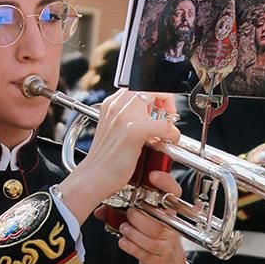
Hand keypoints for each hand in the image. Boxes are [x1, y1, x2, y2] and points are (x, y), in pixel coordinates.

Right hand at [59, 89, 179, 219]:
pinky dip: (171, 134)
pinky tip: (168, 142)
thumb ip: (128, 118)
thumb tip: (149, 115)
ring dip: (168, 117)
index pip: (141, 85)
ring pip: (159, 103)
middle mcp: (117, 105)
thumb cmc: (104, 160)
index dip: (156, 96)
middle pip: (152, 88)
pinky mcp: (134, 131)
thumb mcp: (113, 129)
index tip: (161, 110)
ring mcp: (125, 117)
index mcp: (112, 103)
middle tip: (168, 118)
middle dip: (166, 101)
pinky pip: (164, 126)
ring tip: (166, 132)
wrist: (93, 178)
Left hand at [106, 170, 188, 263]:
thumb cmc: (154, 236)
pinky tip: (124, 242)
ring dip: (133, 231)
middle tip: (129, 213)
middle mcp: (170, 225)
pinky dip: (130, 246)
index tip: (152, 175)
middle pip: (159, 217)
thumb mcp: (146, 219)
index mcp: (168, 210)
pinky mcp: (159, 258)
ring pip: (152, 234)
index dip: (165, 182)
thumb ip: (125, 210)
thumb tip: (101, 208)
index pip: (173, 192)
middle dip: (139, 215)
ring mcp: (167, 242)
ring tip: (124, 228)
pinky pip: (145, 251)